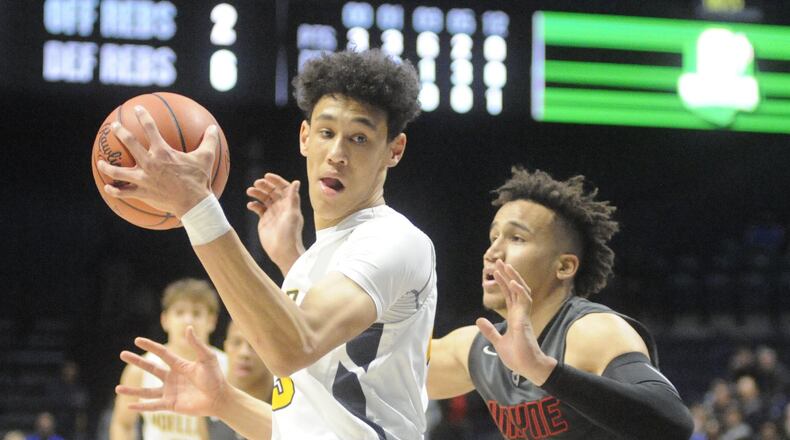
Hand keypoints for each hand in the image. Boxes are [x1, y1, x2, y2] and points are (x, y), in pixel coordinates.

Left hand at [97, 105, 217, 217]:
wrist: (193, 203)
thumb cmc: (199, 179)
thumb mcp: (206, 158)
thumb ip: (209, 141)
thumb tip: (213, 128)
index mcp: (163, 152)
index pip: (151, 128)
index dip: (144, 116)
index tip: (138, 109)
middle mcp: (149, 162)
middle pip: (130, 143)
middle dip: (120, 132)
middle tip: (114, 126)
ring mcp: (143, 179)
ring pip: (119, 171)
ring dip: (108, 166)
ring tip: (101, 163)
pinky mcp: (142, 193)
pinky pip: (124, 192)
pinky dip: (114, 191)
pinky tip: (107, 188)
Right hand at [115, 326, 228, 416]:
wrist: (220, 398)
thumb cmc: (216, 377)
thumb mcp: (207, 358)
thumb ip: (196, 344)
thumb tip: (188, 327)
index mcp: (180, 365)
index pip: (162, 353)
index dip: (150, 346)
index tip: (137, 340)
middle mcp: (172, 378)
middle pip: (151, 368)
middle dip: (137, 361)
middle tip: (122, 354)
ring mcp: (170, 391)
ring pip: (147, 391)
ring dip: (132, 391)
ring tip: (117, 388)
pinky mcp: (171, 404)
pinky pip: (153, 406)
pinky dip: (141, 406)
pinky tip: (129, 406)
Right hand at [246, 173, 304, 274]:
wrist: (283, 251)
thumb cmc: (290, 233)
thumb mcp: (292, 214)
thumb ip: (293, 198)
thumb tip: (296, 182)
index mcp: (289, 203)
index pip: (283, 187)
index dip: (276, 180)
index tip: (266, 176)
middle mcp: (281, 206)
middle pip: (272, 191)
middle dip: (264, 185)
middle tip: (256, 183)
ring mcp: (272, 213)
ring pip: (264, 198)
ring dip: (257, 193)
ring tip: (250, 191)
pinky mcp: (264, 220)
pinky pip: (258, 208)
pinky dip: (254, 205)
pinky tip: (250, 205)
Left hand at [476, 260, 556, 384]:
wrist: (528, 369)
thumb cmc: (517, 357)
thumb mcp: (498, 342)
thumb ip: (490, 331)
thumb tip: (479, 320)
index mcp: (514, 317)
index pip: (509, 295)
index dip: (503, 282)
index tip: (496, 271)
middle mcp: (520, 314)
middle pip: (514, 289)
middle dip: (507, 275)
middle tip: (499, 262)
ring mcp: (524, 316)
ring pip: (520, 291)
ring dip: (513, 278)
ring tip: (505, 266)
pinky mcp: (525, 322)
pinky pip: (524, 302)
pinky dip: (519, 291)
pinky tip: (513, 282)